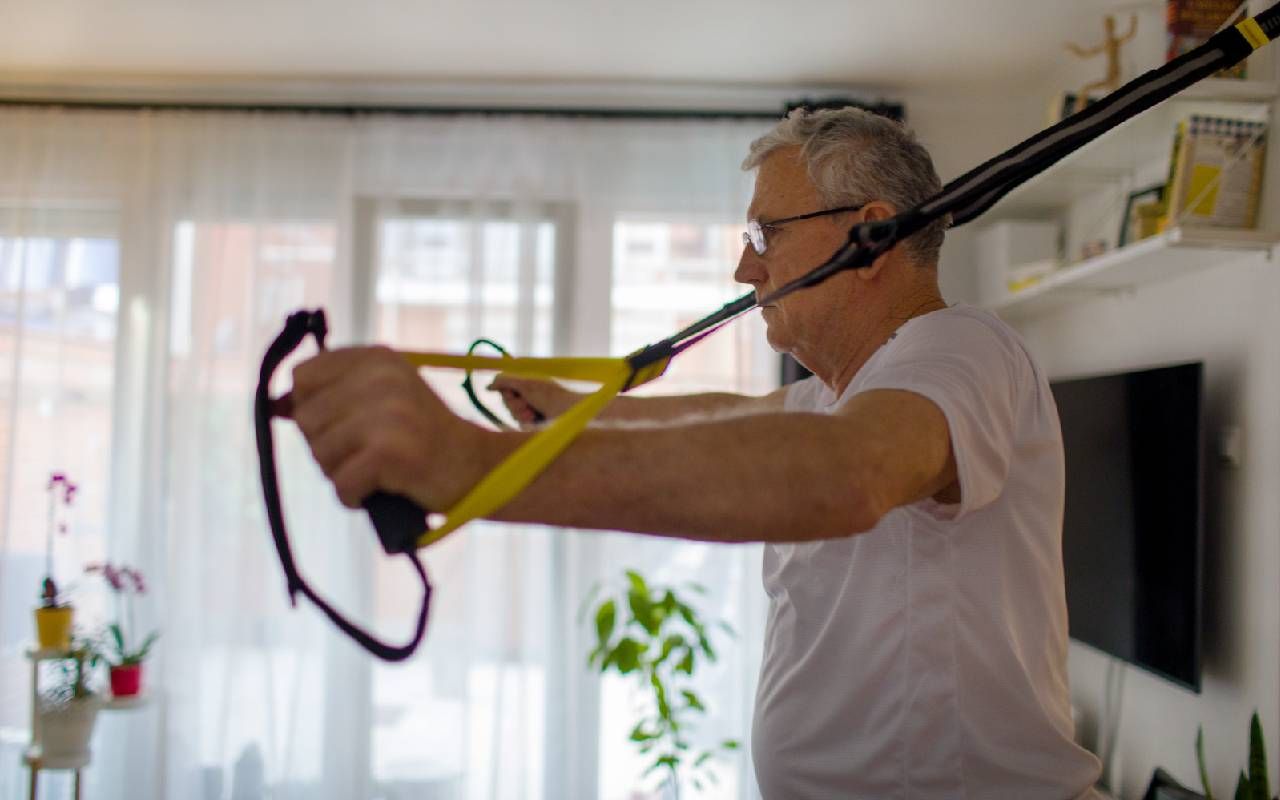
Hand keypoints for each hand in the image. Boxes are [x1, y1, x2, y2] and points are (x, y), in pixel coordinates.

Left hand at [288, 346, 490, 511]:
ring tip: (377, 470)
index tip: (347, 424)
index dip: (314, 408)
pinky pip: (341, 483)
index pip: (303, 379)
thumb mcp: (380, 400)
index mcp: (376, 358)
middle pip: (306, 419)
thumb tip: (273, 406)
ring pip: (320, 453)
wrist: (478, 468)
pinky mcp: (390, 452)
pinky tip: (381, 489)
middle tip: (367, 453)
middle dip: (327, 446)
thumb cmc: (422, 438)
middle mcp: (381, 378)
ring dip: (341, 473)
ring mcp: (388, 414)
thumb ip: (331, 397)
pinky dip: (354, 496)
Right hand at [487, 374, 578, 427]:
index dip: (508, 393)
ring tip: (535, 414)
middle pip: (508, 402)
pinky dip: (528, 423)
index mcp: (527, 382)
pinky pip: (521, 425)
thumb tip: (488, 386)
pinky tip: (538, 422)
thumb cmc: (551, 397)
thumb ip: (505, 381)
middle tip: (529, 406)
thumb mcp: (526, 385)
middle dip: (516, 406)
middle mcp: (529, 394)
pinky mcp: (536, 422)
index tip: (518, 394)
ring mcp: (533, 408)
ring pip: (514, 415)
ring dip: (522, 415)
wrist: (570, 414)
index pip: (505, 388)